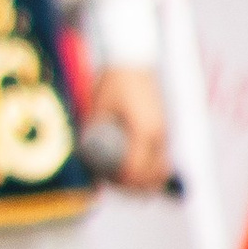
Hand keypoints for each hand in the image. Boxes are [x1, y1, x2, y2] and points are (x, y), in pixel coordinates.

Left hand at [88, 60, 170, 189]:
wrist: (134, 61)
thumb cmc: (113, 82)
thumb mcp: (98, 108)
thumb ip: (94, 132)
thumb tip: (82, 156)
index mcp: (144, 131)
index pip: (136, 169)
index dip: (122, 183)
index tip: (106, 184)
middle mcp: (159, 134)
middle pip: (153, 174)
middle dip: (136, 187)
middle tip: (115, 187)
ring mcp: (164, 132)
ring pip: (162, 169)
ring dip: (147, 181)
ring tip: (126, 184)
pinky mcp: (164, 129)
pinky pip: (162, 157)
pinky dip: (152, 169)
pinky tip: (137, 171)